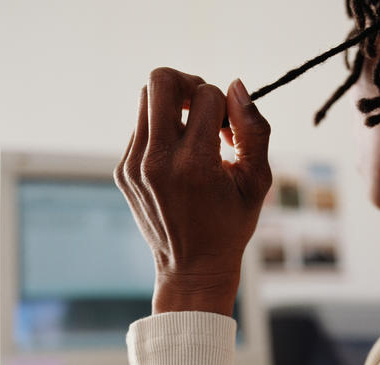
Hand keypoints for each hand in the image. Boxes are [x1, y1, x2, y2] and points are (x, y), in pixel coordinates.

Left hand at [114, 68, 271, 316]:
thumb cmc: (230, 226)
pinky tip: (179, 157)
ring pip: (146, 99)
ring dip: (174, 105)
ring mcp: (133, 166)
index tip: (230, 133)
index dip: (226, 105)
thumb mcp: (257, 181)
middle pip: (160, 80)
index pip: (207, 95)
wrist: (191, 269)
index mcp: (194, 164)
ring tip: (194, 133)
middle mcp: (157, 161)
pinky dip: (162, 129)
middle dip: (188, 82)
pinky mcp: (122, 171)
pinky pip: (140, 127)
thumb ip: (254, 130)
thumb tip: (237, 86)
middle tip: (203, 104)